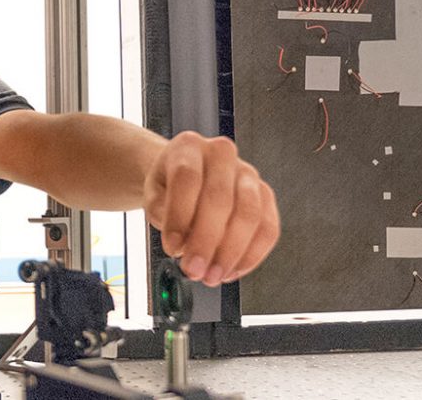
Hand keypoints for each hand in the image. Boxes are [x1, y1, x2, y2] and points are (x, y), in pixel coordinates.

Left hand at [143, 131, 279, 286]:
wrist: (185, 174)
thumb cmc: (169, 184)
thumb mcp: (153, 193)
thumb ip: (160, 212)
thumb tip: (179, 242)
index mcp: (189, 146)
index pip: (187, 178)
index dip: (180, 216)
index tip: (172, 248)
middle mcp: (222, 155)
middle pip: (220, 198)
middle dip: (205, 241)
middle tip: (194, 269)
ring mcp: (248, 174)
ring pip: (249, 214)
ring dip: (231, 252)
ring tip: (212, 275)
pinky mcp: (266, 196)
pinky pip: (268, 229)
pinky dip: (251, 255)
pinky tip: (232, 270)